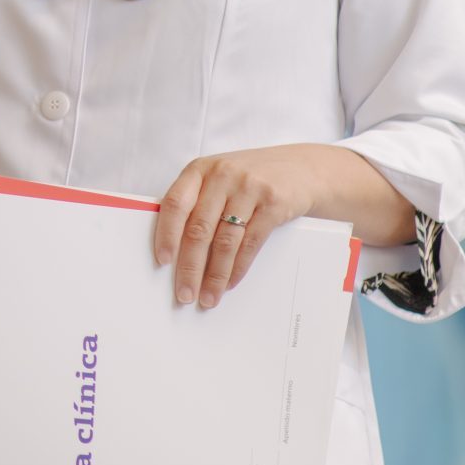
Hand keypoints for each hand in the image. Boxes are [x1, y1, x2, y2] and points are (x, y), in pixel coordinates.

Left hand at [154, 146, 336, 309]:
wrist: (301, 168)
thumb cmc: (248, 177)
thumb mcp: (217, 178)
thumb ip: (195, 202)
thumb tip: (173, 249)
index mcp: (199, 169)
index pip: (175, 204)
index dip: (166, 235)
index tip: (162, 262)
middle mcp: (222, 175)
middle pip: (199, 229)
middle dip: (190, 268)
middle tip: (185, 294)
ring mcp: (249, 188)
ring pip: (225, 241)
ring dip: (215, 275)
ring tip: (208, 296)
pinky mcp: (274, 203)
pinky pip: (251, 243)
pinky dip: (238, 268)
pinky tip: (230, 282)